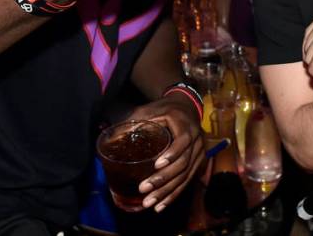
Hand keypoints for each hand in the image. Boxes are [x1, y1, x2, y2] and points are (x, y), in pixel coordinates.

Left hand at [127, 96, 204, 212]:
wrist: (186, 107)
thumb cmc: (165, 109)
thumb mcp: (149, 110)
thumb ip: (134, 122)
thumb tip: (112, 139)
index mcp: (185, 125)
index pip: (182, 141)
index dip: (172, 154)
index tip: (156, 165)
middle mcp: (196, 140)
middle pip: (184, 163)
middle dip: (164, 179)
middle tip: (144, 190)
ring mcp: (199, 152)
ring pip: (186, 176)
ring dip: (168, 192)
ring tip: (151, 204)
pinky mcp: (198, 162)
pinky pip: (188, 181)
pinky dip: (175, 194)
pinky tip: (162, 205)